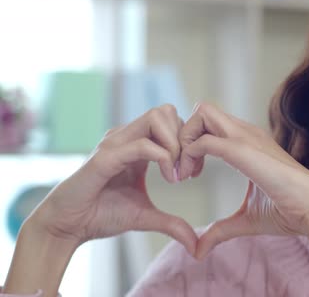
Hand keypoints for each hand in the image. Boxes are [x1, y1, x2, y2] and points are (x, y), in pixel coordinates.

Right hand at [29, 104, 197, 254]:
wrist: (68, 226)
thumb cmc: (101, 215)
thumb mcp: (145, 216)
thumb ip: (172, 223)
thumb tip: (195, 242)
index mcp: (137, 144)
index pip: (172, 121)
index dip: (188, 143)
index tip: (193, 173)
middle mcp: (126, 137)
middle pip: (167, 111)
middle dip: (185, 139)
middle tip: (185, 171)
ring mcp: (115, 143)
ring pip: (157, 118)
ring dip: (175, 144)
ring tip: (176, 174)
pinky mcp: (105, 157)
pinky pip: (142, 145)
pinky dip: (163, 158)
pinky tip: (168, 180)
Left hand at [177, 103, 308, 258]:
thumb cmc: (290, 213)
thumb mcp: (246, 220)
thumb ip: (220, 230)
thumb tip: (198, 250)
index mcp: (249, 143)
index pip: (210, 123)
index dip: (192, 143)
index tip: (190, 175)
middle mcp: (247, 133)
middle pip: (202, 110)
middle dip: (184, 134)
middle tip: (184, 169)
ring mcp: (247, 138)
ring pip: (201, 113)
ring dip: (185, 139)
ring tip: (186, 173)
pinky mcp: (244, 151)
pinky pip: (204, 140)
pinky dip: (188, 154)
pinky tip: (190, 178)